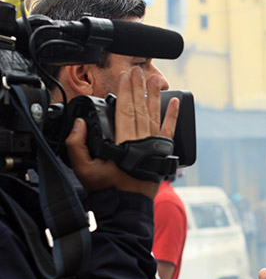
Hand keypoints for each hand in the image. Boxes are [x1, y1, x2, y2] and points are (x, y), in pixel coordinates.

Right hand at [66, 67, 178, 198]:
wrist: (127, 207)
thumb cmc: (107, 189)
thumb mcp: (84, 169)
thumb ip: (77, 145)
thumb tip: (79, 124)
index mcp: (123, 143)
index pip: (125, 110)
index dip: (125, 91)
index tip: (126, 76)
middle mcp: (142, 142)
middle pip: (140, 109)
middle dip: (138, 88)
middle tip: (137, 70)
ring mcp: (154, 147)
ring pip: (154, 116)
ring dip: (153, 96)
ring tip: (153, 79)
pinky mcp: (162, 152)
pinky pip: (169, 130)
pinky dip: (172, 115)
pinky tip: (175, 101)